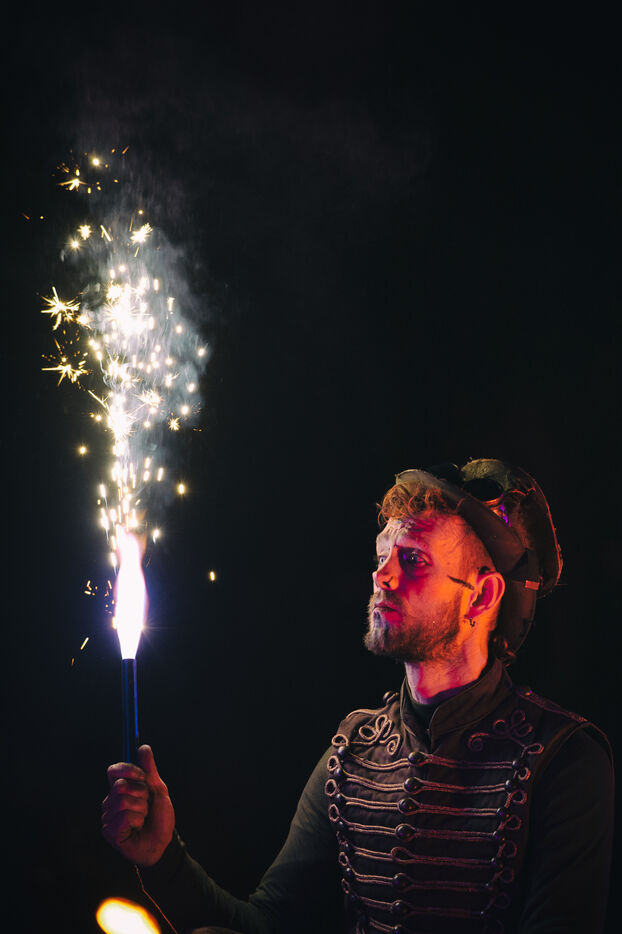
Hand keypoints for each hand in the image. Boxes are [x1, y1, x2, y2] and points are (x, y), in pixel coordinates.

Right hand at [102, 744, 174, 865]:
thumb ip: (149, 769)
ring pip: (123, 802)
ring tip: (143, 818)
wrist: (163, 843)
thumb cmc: (160, 817)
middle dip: (141, 794)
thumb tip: (143, 747)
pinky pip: (123, 817)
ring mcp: (108, 817)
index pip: (113, 770)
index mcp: (121, 789)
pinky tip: (137, 828)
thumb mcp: (158, 789)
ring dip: (141, 810)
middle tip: (146, 805)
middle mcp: (111, 801)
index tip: (143, 777)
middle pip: (120, 786)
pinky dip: (137, 821)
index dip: (129, 771)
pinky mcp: (109, 832)